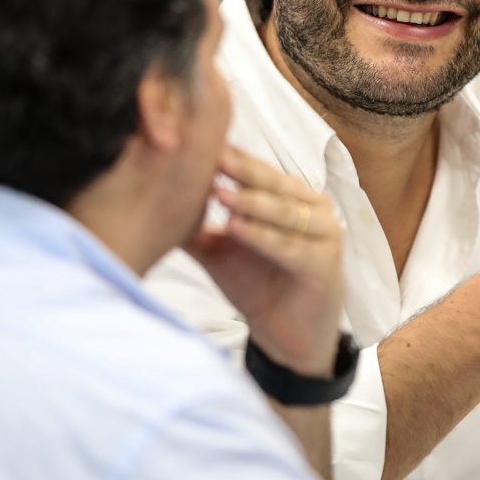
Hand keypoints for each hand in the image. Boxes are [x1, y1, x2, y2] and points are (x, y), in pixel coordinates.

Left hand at [184, 146, 344, 376]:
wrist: (285, 335)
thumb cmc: (258, 285)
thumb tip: (154, 201)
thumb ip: (196, 227)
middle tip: (212, 158)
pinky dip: (263, 237)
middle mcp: (313, 209)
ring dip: (252, 202)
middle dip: (242, 170)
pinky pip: (290, 247)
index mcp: (292, 198)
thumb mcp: (220, 250)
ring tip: (219, 194)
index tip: (201, 144)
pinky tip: (236, 228)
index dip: (233, 158)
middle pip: (275, 183)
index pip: (260, 170)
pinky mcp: (325, 265)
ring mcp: (325, 235)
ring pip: (286, 212)